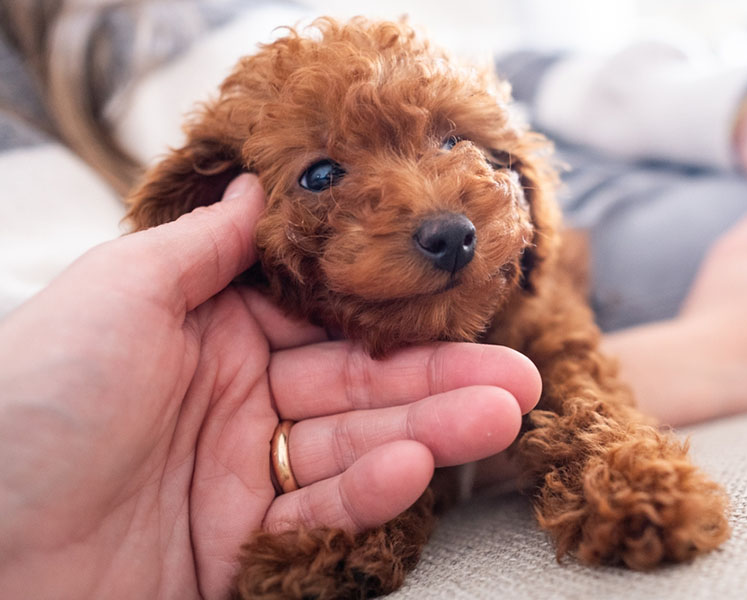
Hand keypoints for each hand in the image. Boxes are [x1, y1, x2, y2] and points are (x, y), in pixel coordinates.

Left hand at [0, 175, 540, 599]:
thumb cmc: (34, 398)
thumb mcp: (119, 293)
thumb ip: (205, 244)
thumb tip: (261, 183)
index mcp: (208, 332)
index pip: (323, 318)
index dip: (388, 312)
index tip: (453, 303)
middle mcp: (235, 400)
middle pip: (356, 387)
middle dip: (439, 380)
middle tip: (515, 376)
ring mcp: (243, 475)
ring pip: (354, 450)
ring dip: (430, 434)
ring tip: (500, 414)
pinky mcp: (241, 547)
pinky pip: (318, 514)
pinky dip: (368, 493)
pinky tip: (415, 467)